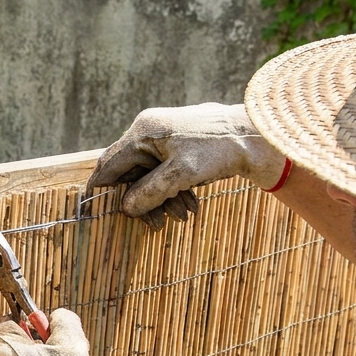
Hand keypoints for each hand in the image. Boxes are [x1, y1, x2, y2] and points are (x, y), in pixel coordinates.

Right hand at [88, 103, 287, 229]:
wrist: (259, 137)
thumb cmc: (220, 150)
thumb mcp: (183, 174)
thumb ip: (151, 192)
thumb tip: (126, 208)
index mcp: (144, 131)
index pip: (111, 164)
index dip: (103, 189)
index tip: (95, 210)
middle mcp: (150, 131)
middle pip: (133, 172)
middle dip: (145, 200)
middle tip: (155, 225)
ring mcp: (166, 137)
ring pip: (151, 175)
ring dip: (163, 199)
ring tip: (181, 216)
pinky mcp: (181, 145)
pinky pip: (166, 171)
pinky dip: (175, 190)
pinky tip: (189, 205)